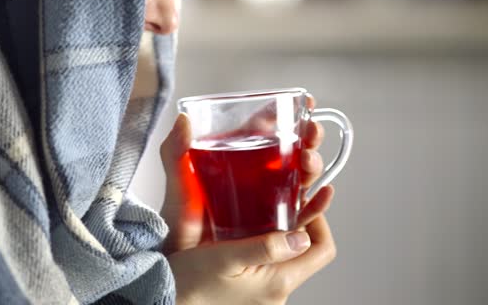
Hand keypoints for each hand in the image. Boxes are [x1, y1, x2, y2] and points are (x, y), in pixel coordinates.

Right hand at [160, 108, 336, 303]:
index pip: (323, 250)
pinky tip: (252, 221)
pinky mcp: (253, 285)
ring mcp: (266, 289)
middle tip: (286, 192)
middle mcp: (278, 289)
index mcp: (278, 282)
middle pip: (309, 248)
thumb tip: (302, 235)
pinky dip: (268, 236)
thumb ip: (265, 247)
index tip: (302, 198)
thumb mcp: (225, 257)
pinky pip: (272, 258)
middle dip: (301, 217)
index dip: (320, 219)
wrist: (164, 295)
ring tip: (269, 202)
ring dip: (284, 225)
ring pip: (289, 251)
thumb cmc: (189, 281)